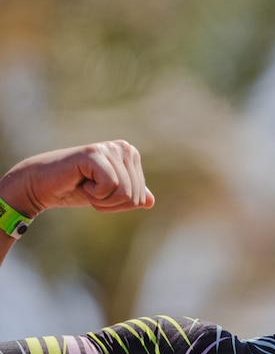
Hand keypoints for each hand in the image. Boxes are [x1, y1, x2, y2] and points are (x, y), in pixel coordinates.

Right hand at [0, 140, 154, 216]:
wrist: (44, 186)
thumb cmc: (77, 189)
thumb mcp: (109, 196)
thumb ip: (130, 195)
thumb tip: (151, 201)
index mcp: (130, 156)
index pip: (140, 197)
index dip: (118, 205)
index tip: (100, 192)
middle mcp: (123, 148)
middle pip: (134, 196)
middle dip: (111, 203)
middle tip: (90, 190)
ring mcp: (109, 148)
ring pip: (124, 192)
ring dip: (101, 199)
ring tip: (86, 185)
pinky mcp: (94, 154)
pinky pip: (111, 186)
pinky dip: (94, 194)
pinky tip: (81, 181)